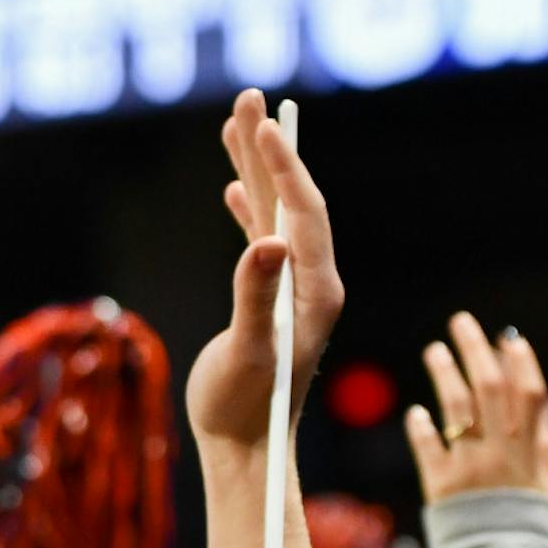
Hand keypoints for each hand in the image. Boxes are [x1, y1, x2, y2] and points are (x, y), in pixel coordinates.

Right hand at [186, 88, 342, 450]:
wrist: (245, 449)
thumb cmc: (245, 408)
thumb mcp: (250, 351)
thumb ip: (255, 296)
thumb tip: (267, 243)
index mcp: (314, 288)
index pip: (305, 210)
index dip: (284, 166)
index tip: (264, 125)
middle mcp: (309, 282)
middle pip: (293, 199)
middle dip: (270, 150)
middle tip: (250, 98)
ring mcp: (289, 291)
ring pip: (273, 214)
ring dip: (255, 170)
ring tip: (239, 124)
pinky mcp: (268, 302)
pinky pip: (260, 239)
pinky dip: (247, 209)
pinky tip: (233, 191)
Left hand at [407, 313, 547, 504]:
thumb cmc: (527, 526)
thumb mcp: (545, 485)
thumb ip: (539, 449)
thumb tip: (538, 414)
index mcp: (529, 451)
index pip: (529, 395)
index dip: (520, 363)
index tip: (510, 339)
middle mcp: (500, 452)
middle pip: (489, 388)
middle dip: (476, 350)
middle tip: (462, 322)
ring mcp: (469, 466)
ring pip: (455, 409)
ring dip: (444, 374)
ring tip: (434, 350)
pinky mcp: (440, 484)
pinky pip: (427, 445)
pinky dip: (422, 426)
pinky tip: (416, 412)